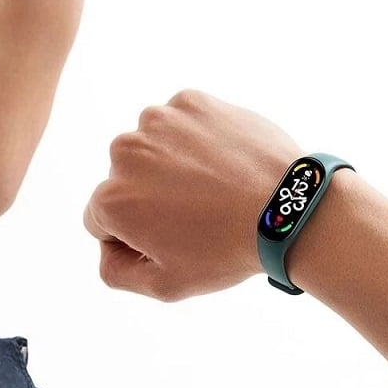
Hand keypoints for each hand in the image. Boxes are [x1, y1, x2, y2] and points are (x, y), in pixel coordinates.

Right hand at [82, 89, 302, 300]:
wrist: (287, 205)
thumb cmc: (228, 250)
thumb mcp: (166, 285)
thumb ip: (116, 272)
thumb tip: (107, 248)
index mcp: (111, 199)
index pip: (101, 218)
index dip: (135, 234)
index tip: (173, 237)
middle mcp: (124, 152)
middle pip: (124, 178)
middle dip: (149, 194)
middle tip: (197, 213)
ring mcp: (158, 121)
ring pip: (151, 147)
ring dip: (171, 162)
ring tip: (213, 186)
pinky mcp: (190, 102)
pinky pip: (181, 123)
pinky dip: (197, 139)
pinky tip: (224, 162)